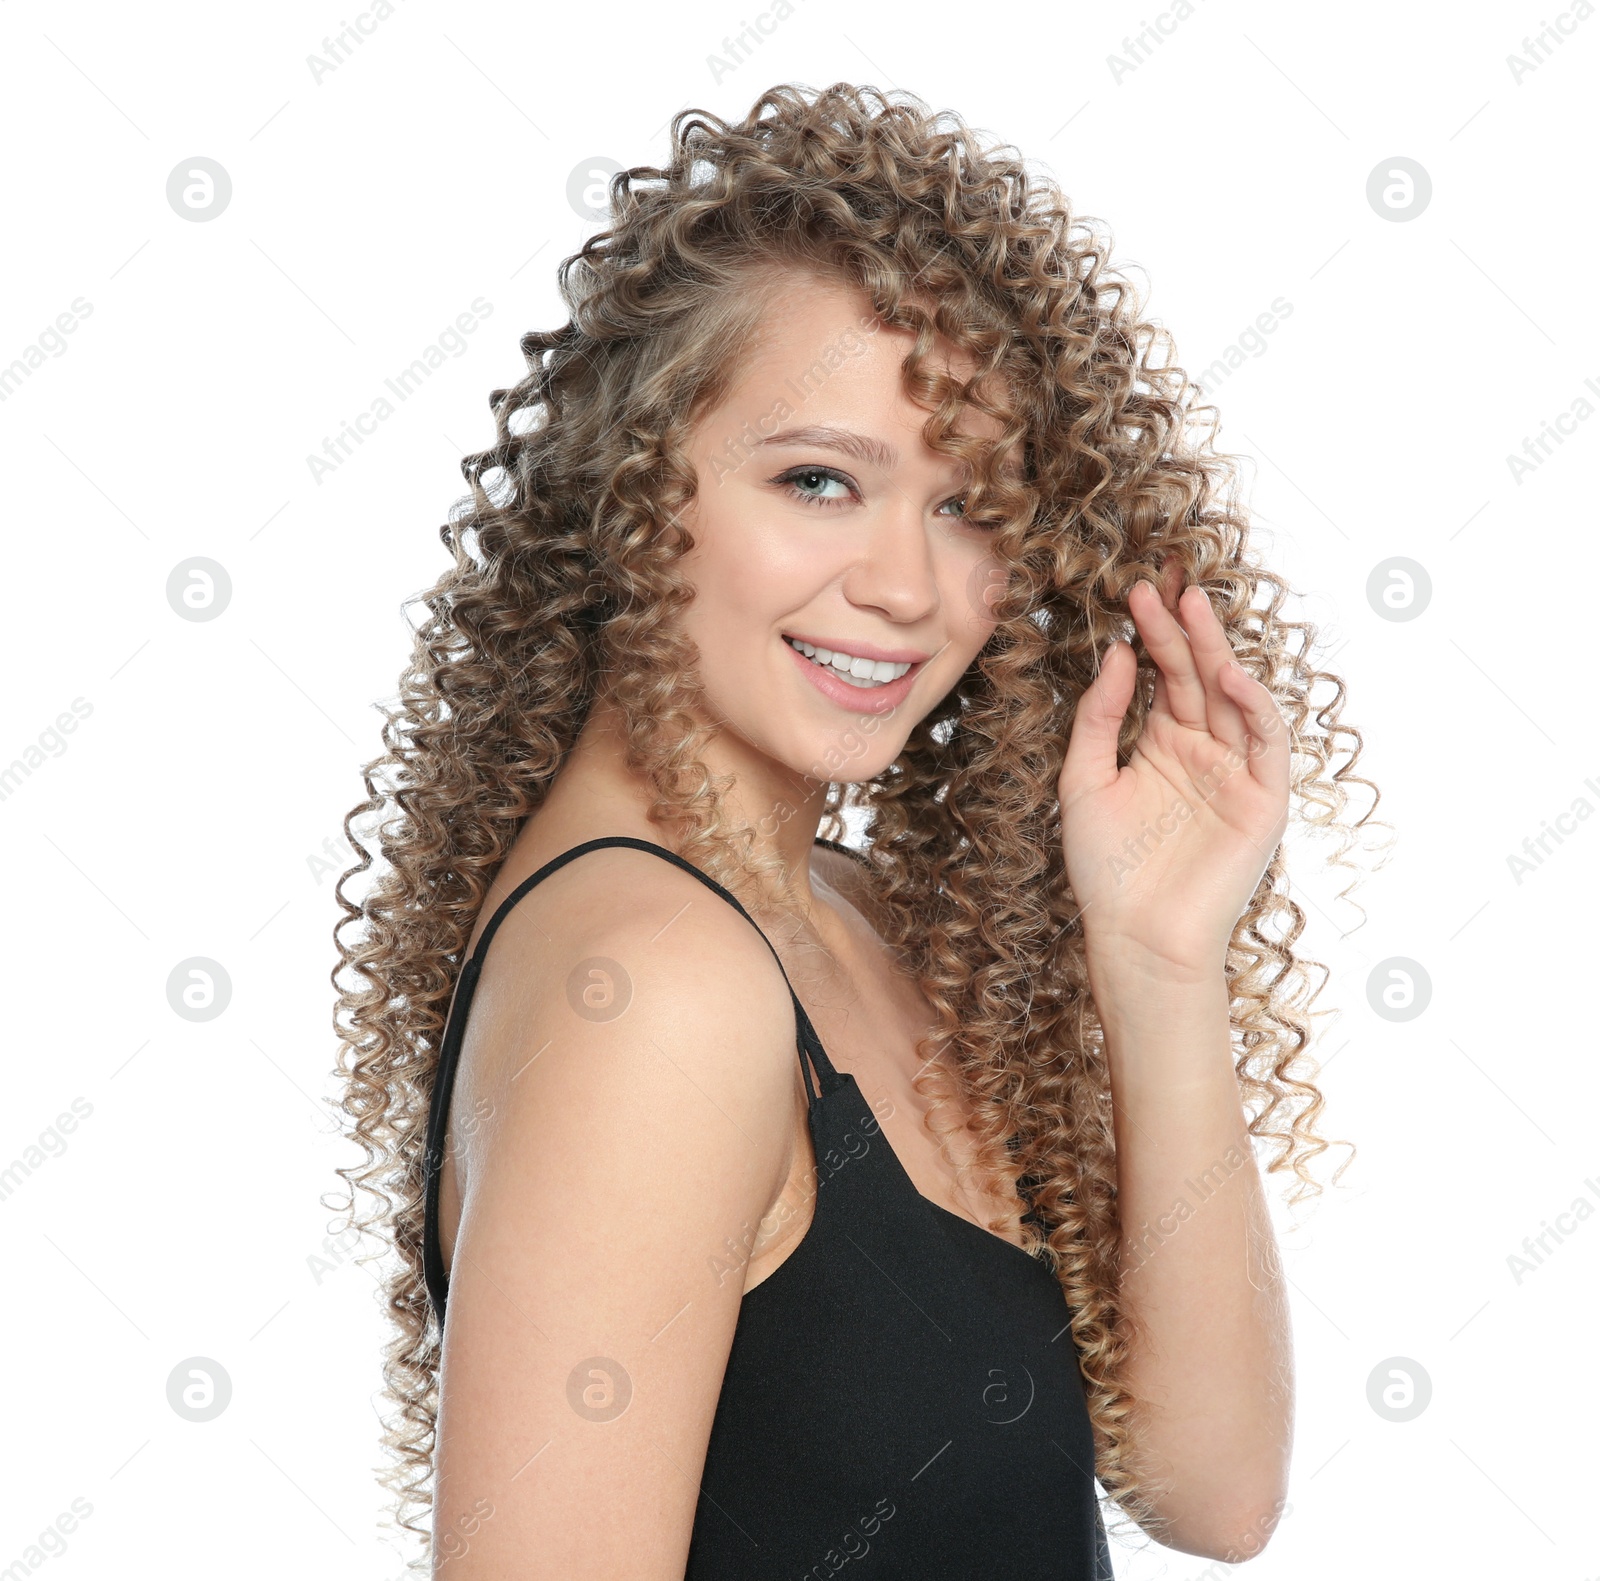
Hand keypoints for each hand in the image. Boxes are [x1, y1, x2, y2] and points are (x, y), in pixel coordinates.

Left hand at [1058, 560, 1290, 978]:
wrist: (1135, 937)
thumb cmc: (1104, 869)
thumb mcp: (1084, 780)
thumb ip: (1100, 717)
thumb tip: (1118, 655)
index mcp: (1162, 746)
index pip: (1164, 677)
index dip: (1153, 635)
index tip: (1134, 592)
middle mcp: (1203, 752)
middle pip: (1196, 678)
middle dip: (1182, 630)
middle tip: (1162, 585)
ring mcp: (1235, 774)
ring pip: (1232, 699)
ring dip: (1215, 652)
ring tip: (1191, 608)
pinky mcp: (1263, 801)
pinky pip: (1265, 743)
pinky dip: (1252, 706)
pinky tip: (1225, 674)